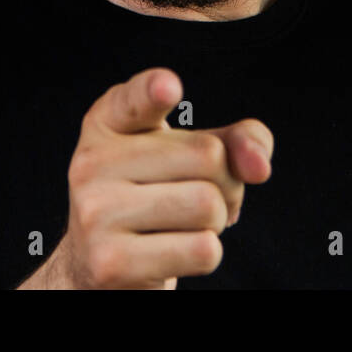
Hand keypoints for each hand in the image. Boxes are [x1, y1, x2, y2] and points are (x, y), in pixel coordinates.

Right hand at [41, 67, 273, 288]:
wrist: (103, 265)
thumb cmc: (158, 194)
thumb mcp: (194, 153)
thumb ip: (238, 139)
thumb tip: (259, 166)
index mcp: (107, 122)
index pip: (136, 99)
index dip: (155, 90)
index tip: (168, 87)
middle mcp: (92, 161)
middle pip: (208, 155)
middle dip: (225, 183)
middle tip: (198, 195)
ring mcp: (95, 212)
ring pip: (207, 205)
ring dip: (215, 221)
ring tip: (183, 224)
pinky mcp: (110, 262)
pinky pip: (202, 250)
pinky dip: (206, 254)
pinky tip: (174, 251)